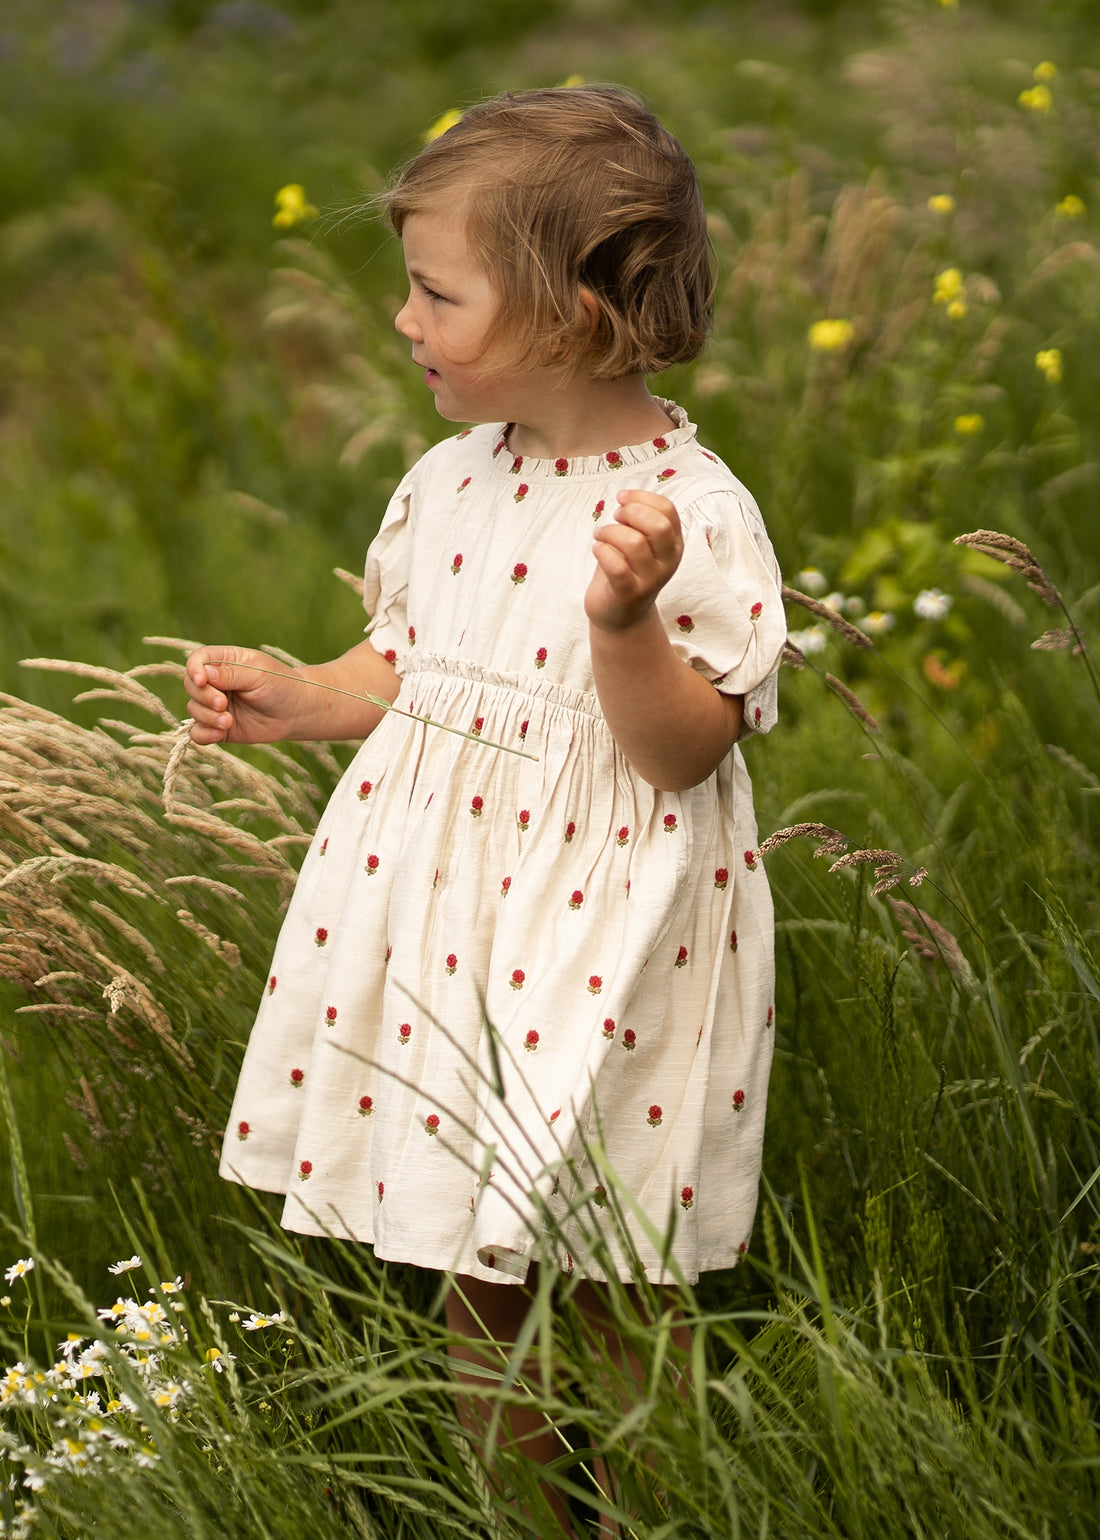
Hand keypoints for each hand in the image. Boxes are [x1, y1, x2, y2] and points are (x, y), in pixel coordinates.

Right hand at [184, 645, 301, 744]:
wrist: (297, 713)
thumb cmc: (281, 686)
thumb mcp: (258, 674)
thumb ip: (231, 674)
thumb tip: (203, 674)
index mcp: (225, 661)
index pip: (198, 660)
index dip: (194, 669)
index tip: (202, 681)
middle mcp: (216, 682)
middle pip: (191, 686)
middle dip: (204, 696)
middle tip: (223, 704)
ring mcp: (216, 705)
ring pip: (194, 709)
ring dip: (207, 717)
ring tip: (228, 722)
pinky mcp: (219, 727)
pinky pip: (199, 732)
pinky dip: (203, 734)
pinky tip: (218, 734)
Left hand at [584, 489, 683, 632]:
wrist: (620, 615)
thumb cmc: (627, 571)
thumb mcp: (641, 543)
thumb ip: (639, 521)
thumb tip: (625, 498)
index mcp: (673, 545)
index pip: (668, 510)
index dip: (642, 497)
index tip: (622, 498)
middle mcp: (667, 563)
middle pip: (658, 525)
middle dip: (630, 513)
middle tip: (615, 518)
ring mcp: (650, 580)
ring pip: (635, 543)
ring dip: (610, 532)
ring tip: (600, 535)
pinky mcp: (629, 594)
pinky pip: (617, 567)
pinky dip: (602, 552)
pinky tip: (596, 549)